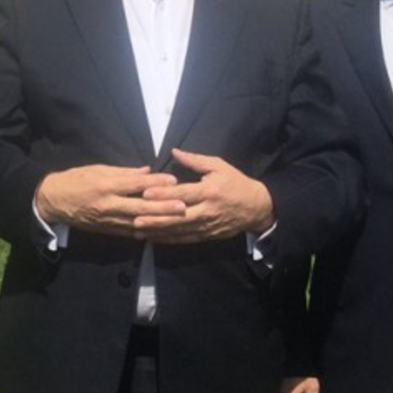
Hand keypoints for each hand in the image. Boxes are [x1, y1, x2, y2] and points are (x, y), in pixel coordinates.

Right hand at [35, 164, 183, 237]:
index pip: (135, 184)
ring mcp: (107, 220)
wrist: (53, 201)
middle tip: (183, 205)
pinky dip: (144, 232)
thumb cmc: (75, 180)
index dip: (155, 183)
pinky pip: (128, 232)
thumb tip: (147, 171)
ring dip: (158, 222)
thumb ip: (123, 172)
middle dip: (163, 207)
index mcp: (106, 185)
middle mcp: (108, 204)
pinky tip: (159, 232)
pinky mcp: (106, 230)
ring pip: (137, 222)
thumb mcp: (97, 169)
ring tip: (176, 220)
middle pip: (140, 207)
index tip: (173, 180)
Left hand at [135, 149, 273, 242]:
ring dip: (159, 232)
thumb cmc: (235, 183)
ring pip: (180, 231)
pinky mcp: (207, 236)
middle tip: (135, 219)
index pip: (183, 193)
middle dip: (156, 218)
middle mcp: (207, 210)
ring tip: (138, 231)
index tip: (144, 193)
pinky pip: (186, 239)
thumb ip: (195, 160)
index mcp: (209, 191)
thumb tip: (174, 152)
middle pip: (178, 216)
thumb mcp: (218, 166)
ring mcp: (207, 226)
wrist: (257, 207)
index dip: (163, 194)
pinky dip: (169, 240)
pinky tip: (154, 239)